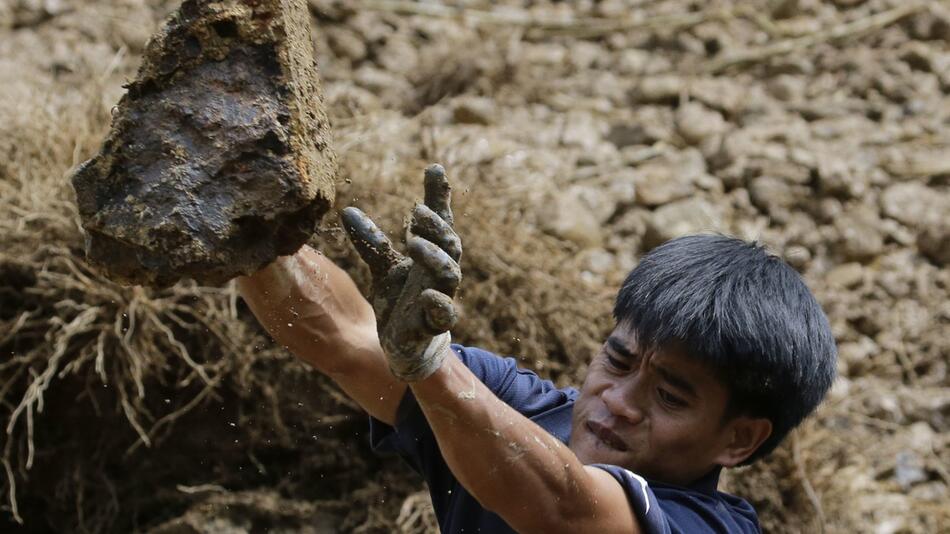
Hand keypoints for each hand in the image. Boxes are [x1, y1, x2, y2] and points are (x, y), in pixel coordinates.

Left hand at [341, 164, 461, 380]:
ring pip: (450, 274)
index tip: (434, 168)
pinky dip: (438, 303)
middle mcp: (438, 275)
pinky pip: (444, 313)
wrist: (406, 346)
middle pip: (450, 245)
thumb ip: (372, 242)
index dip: (438, 196)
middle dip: (436, 228)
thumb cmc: (401, 303)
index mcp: (429, 256)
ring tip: (414, 243)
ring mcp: (439, 299)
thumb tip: (347, 211)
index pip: (439, 222)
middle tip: (418, 212)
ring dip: (435, 257)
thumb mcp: (383, 267)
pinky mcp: (433, 326)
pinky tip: (425, 294)